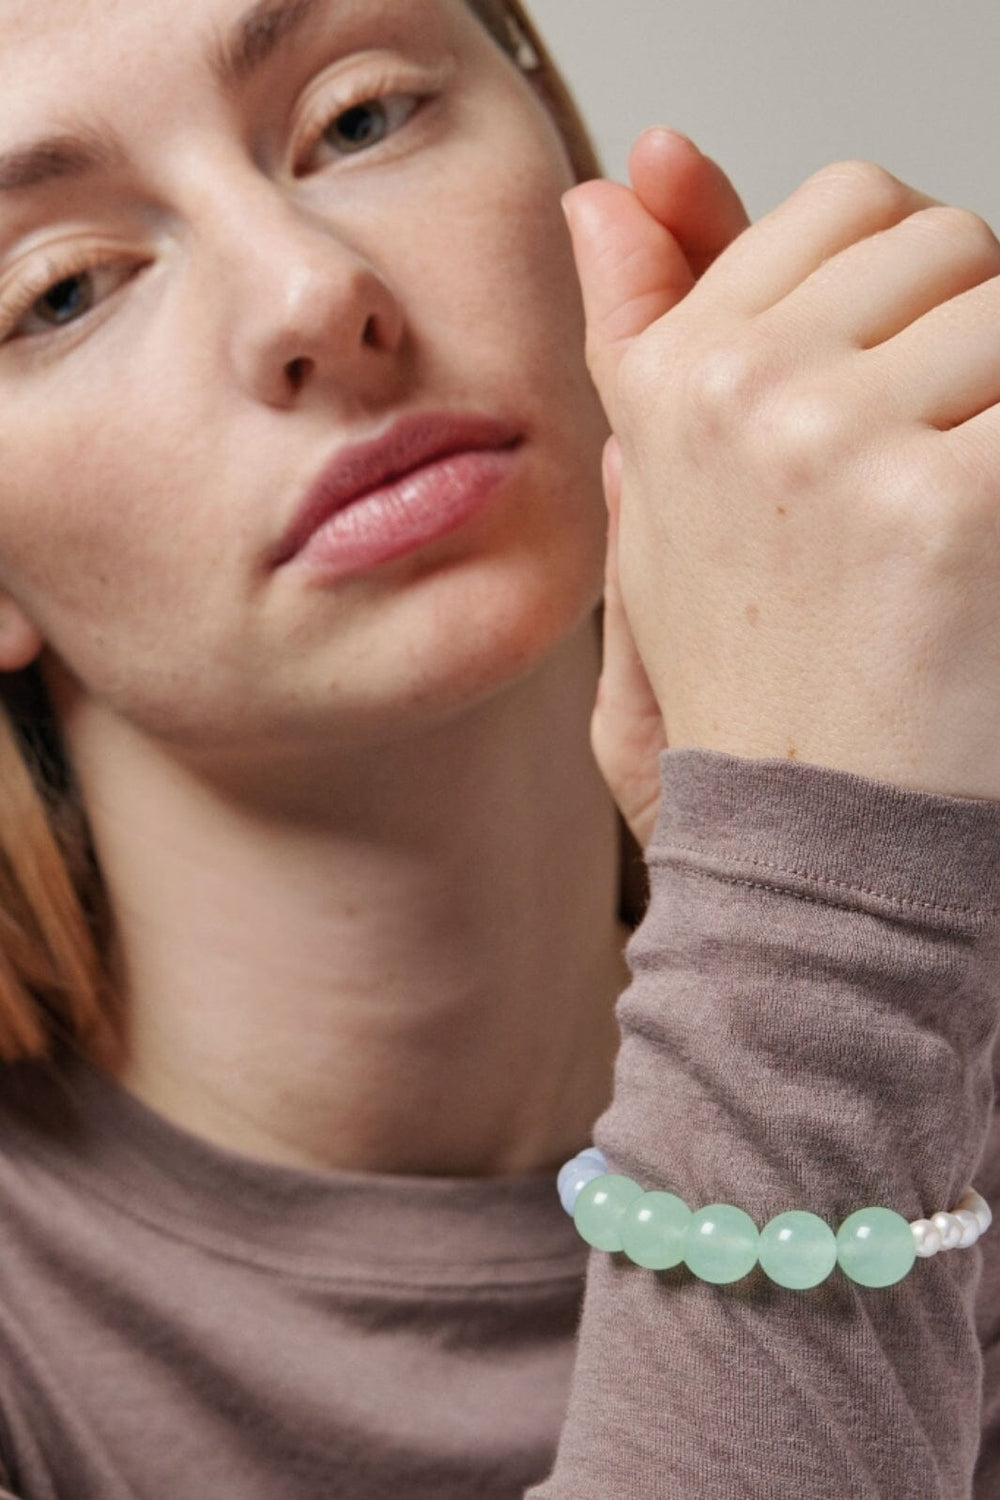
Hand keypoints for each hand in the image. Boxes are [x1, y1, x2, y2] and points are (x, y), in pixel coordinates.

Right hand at [566, 156, 999, 800]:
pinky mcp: (953, 502)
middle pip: (946, 237)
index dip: (895, 298)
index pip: (847, 204)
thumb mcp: (661, 504)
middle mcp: (739, 392)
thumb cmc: (752, 681)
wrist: (811, 839)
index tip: (878, 408)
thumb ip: (643, 333)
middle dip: (963, 338)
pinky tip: (986, 560)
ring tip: (951, 529)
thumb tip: (605, 193)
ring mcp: (840, 442)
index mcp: (672, 380)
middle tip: (916, 482)